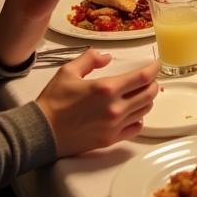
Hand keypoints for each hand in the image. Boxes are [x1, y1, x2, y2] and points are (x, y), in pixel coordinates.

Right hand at [36, 51, 160, 155]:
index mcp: (106, 89)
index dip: (154, 69)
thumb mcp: (68, 72)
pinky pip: (136, 128)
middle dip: (153, 83)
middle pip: (149, 94)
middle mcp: (115, 108)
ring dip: (146, 99)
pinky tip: (132, 113)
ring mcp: (114, 125)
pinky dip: (139, 118)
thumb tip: (107, 57)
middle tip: (148, 79)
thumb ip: (90, 59)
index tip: (156, 64)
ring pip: (145, 110)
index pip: (143, 77)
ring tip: (140, 94)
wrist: (40, 132)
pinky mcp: (110, 139)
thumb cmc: (52, 102)